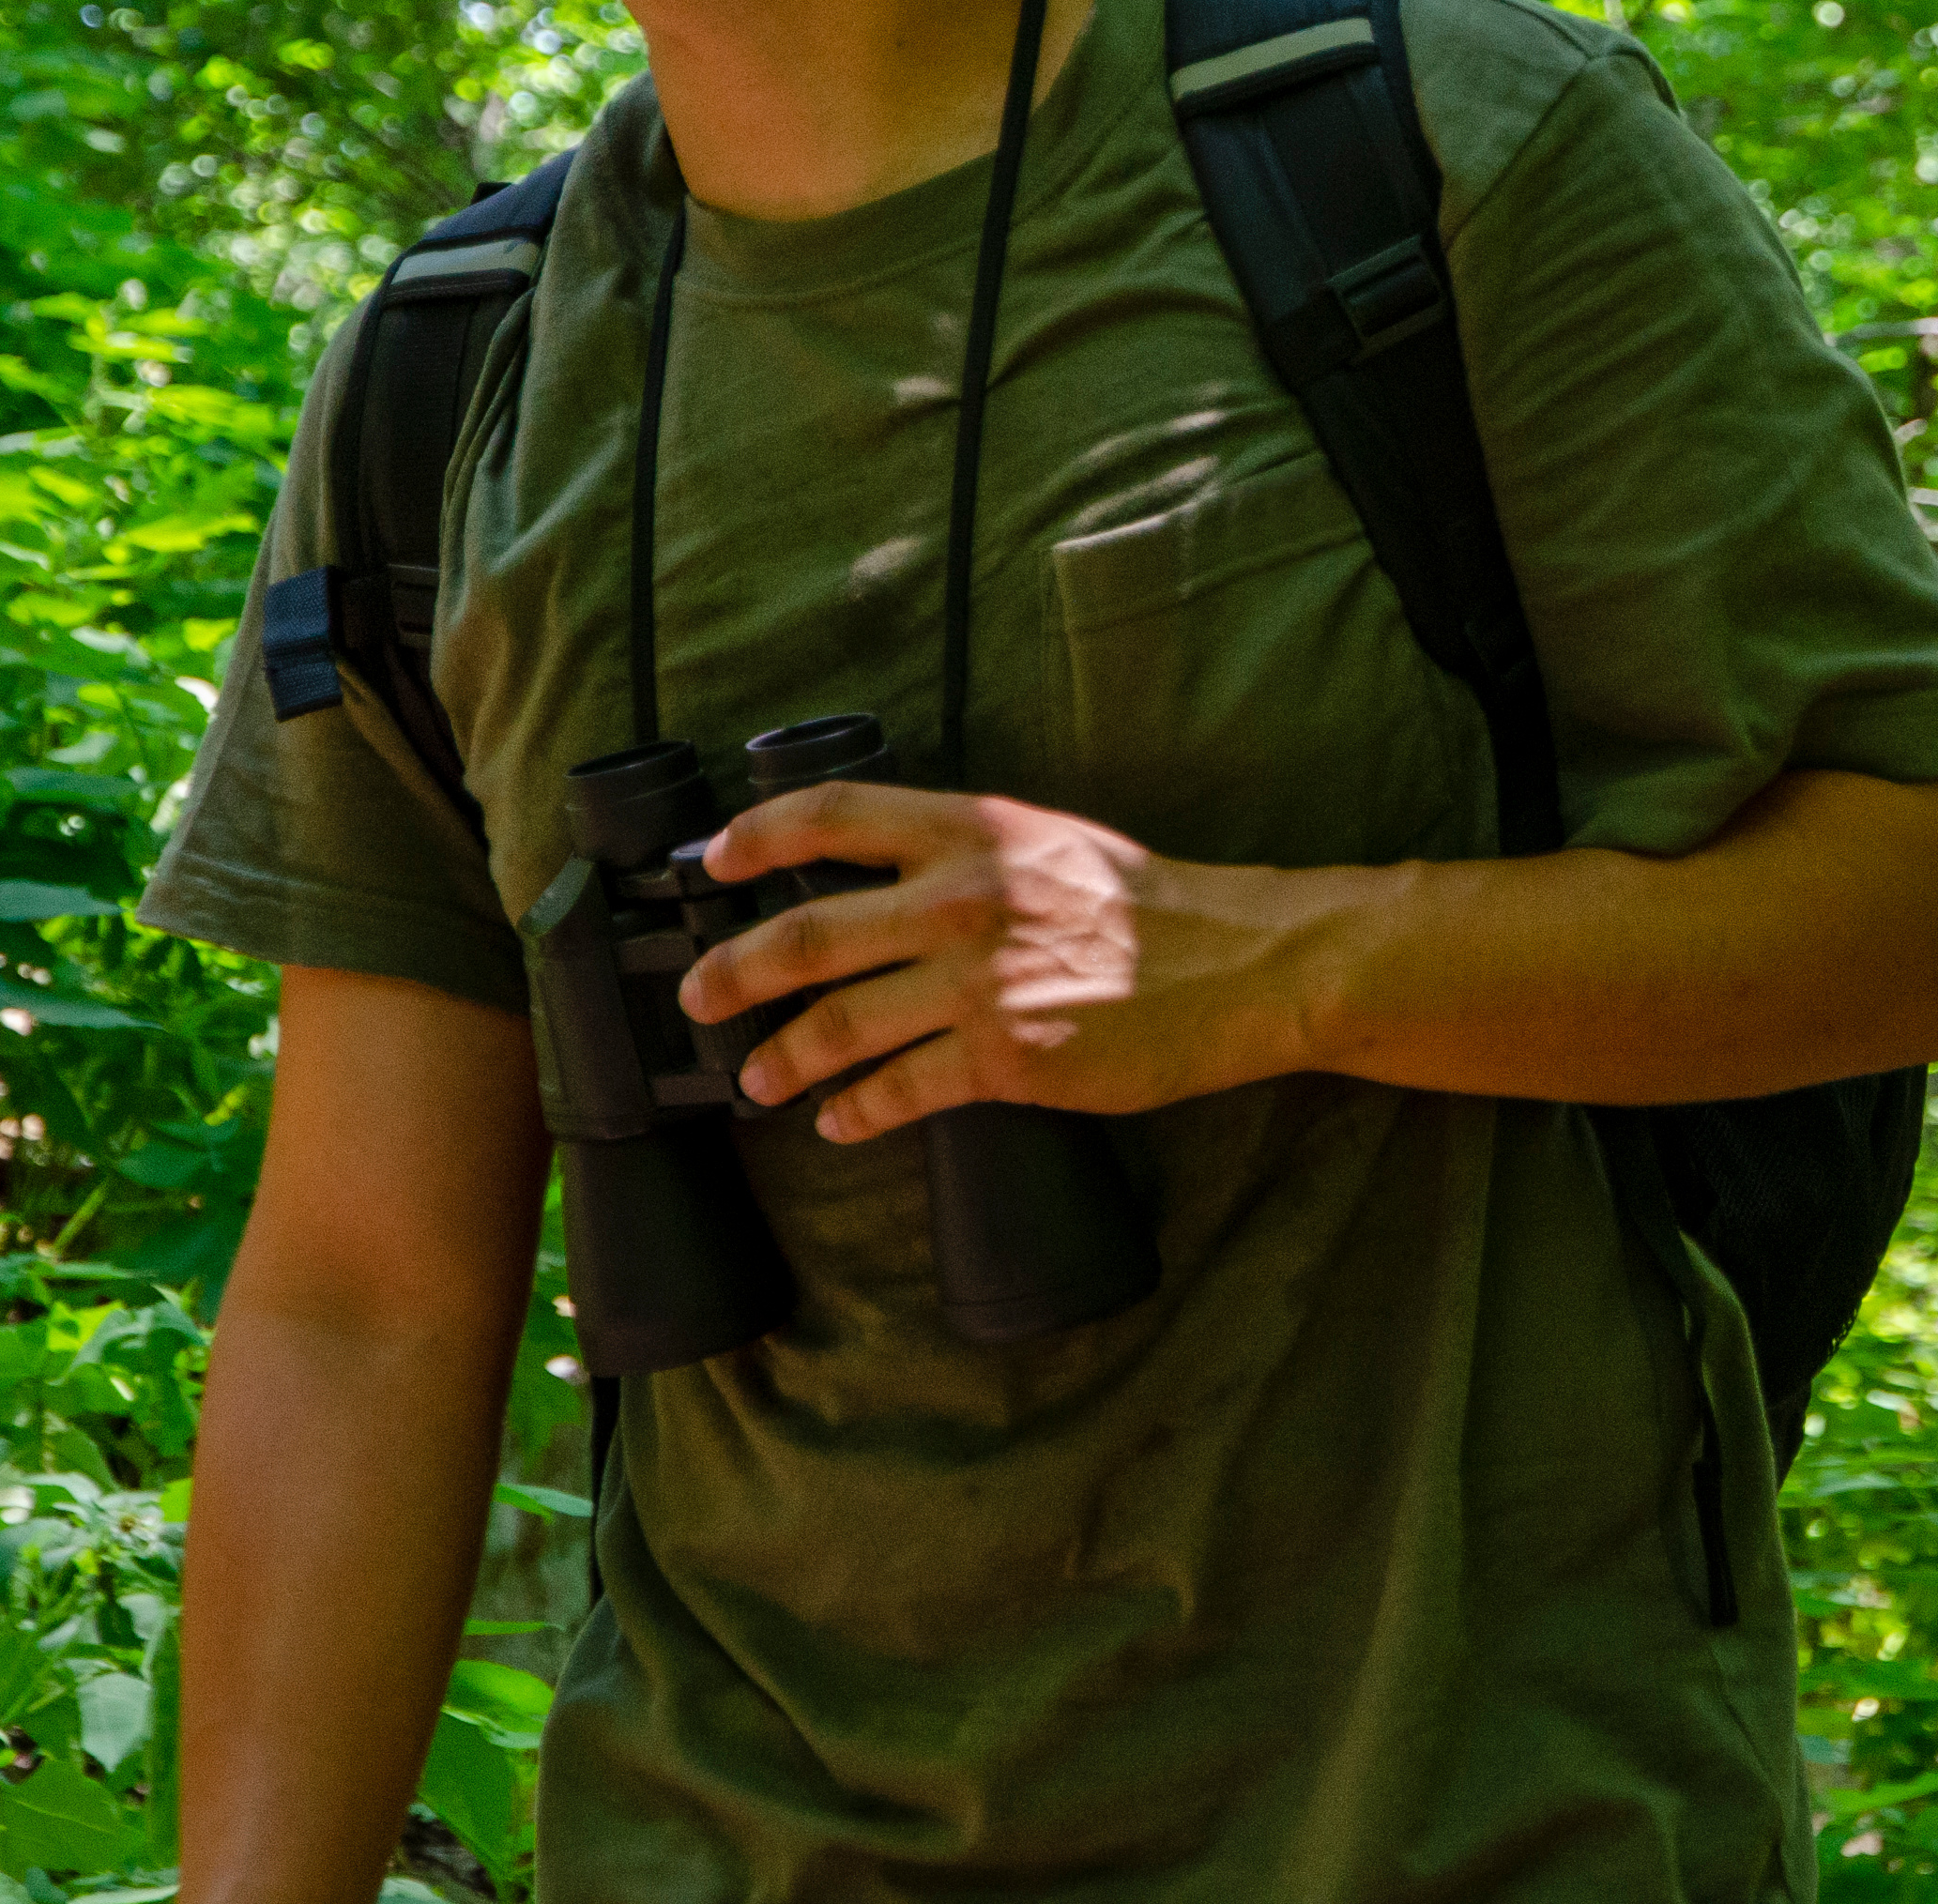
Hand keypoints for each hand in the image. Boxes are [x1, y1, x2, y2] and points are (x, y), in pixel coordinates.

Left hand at [676, 783, 1329, 1139]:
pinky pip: (899, 1091)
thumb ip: (966, 853)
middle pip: (806, 934)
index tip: (713, 863)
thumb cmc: (1151, 904)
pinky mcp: (1004, 1059)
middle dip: (732, 971)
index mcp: (974, 831)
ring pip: (837, 1025)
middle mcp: (962, 900)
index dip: (757, 837)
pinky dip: (856, 1112)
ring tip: (757, 1080)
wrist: (1239, 965)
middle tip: (698, 993)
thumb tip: (884, 883)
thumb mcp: (1050, 842)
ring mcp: (978, 983)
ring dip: (781, 1058)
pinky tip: (840, 1121)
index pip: (834, 815)